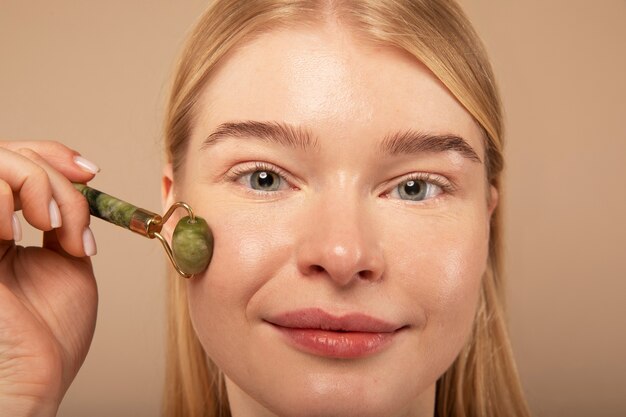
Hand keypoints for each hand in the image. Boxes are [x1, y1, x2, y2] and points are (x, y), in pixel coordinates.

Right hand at [0, 141, 98, 416]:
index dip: (54, 156)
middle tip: (71, 221)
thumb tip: (78, 181)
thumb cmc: (51, 330)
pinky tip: (22, 232)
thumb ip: (68, 221)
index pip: (19, 162)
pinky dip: (6, 197)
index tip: (91, 173)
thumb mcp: (70, 262)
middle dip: (52, 174)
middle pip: (8, 155)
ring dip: (37, 185)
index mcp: (6, 228)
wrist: (34, 374)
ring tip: (54, 227)